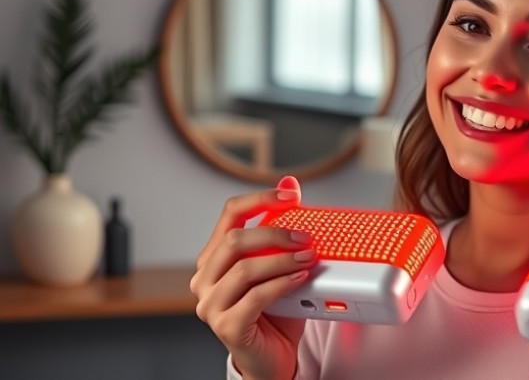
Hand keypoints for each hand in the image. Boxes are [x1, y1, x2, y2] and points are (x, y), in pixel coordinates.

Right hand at [190, 176, 316, 379]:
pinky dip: (282, 284)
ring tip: (309, 258)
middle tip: (306, 237)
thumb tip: (290, 184)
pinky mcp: (226, 326)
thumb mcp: (279, 266)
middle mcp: (205, 279)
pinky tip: (300, 279)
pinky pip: (255, 298)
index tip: (291, 196)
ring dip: (282, 260)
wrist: (273, 358)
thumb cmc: (276, 311)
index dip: (260, 200)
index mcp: (214, 258)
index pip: (230, 214)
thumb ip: (281, 230)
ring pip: (244, 269)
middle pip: (235, 240)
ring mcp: (211, 304)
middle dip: (275, 233)